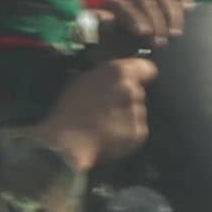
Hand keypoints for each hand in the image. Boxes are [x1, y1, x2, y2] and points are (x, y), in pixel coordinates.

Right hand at [27, 0, 187, 169]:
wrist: (64, 144)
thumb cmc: (67, 110)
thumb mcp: (81, 80)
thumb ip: (104, 73)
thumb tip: (120, 67)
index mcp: (119, 71)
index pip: (147, 67)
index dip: (141, 74)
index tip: (138, 78)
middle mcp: (134, 89)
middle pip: (141, 91)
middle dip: (131, 98)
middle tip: (107, 109)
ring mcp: (139, 112)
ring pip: (139, 112)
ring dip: (128, 118)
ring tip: (104, 127)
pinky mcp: (139, 134)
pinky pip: (137, 132)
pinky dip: (127, 136)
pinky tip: (109, 139)